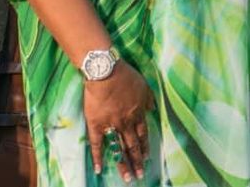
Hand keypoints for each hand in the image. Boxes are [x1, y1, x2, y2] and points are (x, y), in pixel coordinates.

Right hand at [84, 60, 154, 181]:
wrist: (106, 73)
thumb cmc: (126, 76)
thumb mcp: (144, 86)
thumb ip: (149, 99)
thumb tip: (153, 109)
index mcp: (138, 113)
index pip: (143, 135)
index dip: (145, 148)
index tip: (147, 159)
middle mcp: (127, 123)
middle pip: (132, 146)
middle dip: (137, 161)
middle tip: (139, 175)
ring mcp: (112, 125)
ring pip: (118, 149)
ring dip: (123, 164)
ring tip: (127, 178)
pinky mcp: (96, 125)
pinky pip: (98, 145)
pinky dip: (98, 158)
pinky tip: (99, 169)